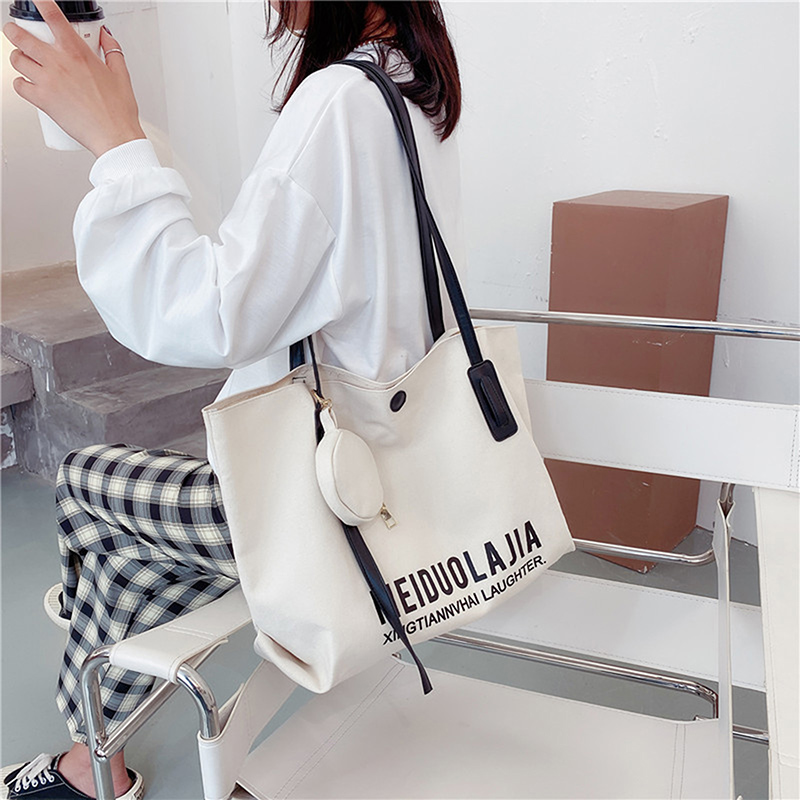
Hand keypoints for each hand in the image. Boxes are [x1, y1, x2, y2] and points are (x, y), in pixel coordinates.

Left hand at [3, 0, 145, 156]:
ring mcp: (48, 81)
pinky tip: (27, 84)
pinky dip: (20, 83)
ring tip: (23, 61)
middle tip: (14, 32)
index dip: (40, 3)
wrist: (114, 137)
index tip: (36, 0)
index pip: (53, 16)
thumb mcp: (121, 75)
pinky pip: (18, 86)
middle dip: (13, 31)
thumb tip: (106, 37)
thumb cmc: (118, 112)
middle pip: (20, 37)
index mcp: (77, 53)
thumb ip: (112, 51)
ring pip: (16, 60)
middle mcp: (59, 63)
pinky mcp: (42, 101)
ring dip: (17, 58)